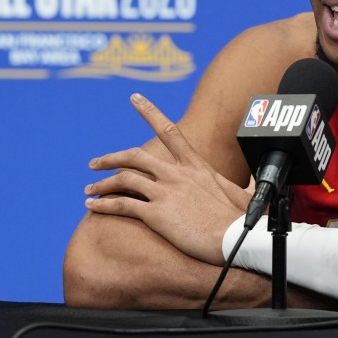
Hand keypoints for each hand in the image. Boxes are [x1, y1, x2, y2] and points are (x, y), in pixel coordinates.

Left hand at [83, 93, 250, 265]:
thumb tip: (248, 184)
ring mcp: (166, 193)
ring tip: (89, 191)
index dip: (149, 112)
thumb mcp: (242, 194)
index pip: (169, 131)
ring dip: (102, 184)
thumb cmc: (244, 220)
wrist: (240, 239)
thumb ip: (236, 186)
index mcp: (196, 166)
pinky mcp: (157, 214)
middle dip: (110, 158)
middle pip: (135, 156)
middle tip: (94, 163)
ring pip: (123, 180)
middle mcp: (177, 174)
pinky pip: (122, 206)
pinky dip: (103, 205)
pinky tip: (92, 208)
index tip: (134, 98)